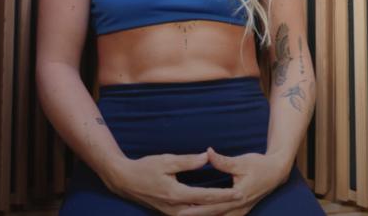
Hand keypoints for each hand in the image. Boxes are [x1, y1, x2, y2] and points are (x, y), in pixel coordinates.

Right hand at [105, 152, 243, 215]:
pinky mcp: (170, 214)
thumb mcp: (166, 160)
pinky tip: (215, 211)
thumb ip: (188, 161)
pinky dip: (205, 214)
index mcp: (176, 194)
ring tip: (233, 206)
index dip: (224, 195)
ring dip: (216, 212)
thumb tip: (207, 157)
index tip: (239, 192)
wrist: (125, 180)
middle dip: (225, 205)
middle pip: (206, 210)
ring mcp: (172, 213)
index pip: (206, 196)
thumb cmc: (145, 168)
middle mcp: (176, 208)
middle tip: (242, 199)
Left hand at [175, 147, 288, 215]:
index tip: (180, 209)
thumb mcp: (241, 161)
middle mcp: (239, 207)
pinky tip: (201, 215)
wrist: (276, 172)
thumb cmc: (259, 165)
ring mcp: (241, 211)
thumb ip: (223, 161)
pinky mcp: (241, 211)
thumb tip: (208, 153)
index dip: (196, 208)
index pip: (212, 205)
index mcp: (238, 195)